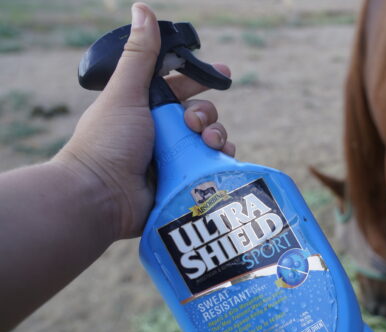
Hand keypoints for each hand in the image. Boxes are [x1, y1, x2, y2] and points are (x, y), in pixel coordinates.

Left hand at [54, 3, 234, 239]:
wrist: (101, 197)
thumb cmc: (107, 143)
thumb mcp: (126, 93)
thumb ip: (140, 54)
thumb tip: (143, 8)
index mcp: (145, 109)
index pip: (180, 88)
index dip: (201, 79)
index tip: (223, 74)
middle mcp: (161, 133)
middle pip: (201, 113)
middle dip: (208, 113)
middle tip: (195, 122)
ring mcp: (173, 159)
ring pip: (211, 140)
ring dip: (217, 135)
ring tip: (208, 143)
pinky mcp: (184, 182)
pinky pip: (213, 167)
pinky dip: (221, 161)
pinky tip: (219, 158)